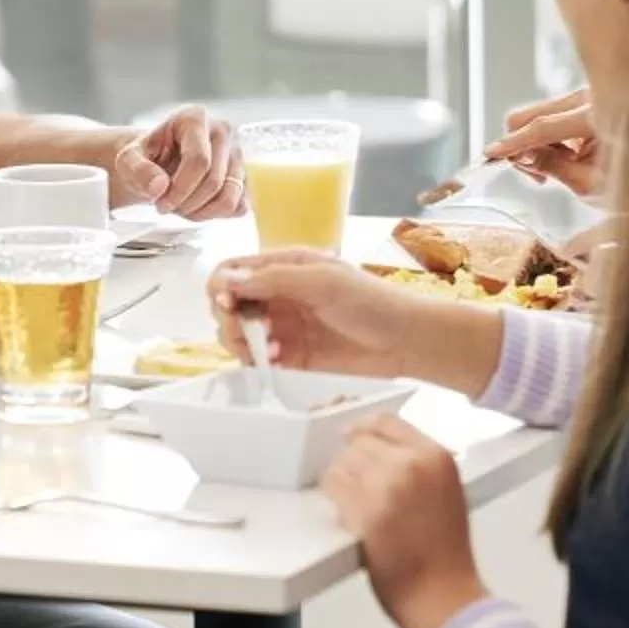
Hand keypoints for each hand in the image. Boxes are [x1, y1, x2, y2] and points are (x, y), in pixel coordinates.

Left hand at [112, 106, 245, 220]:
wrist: (157, 162)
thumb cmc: (146, 157)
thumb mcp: (129, 160)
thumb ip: (137, 170)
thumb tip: (159, 187)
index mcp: (195, 118)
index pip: (199, 160)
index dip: (179, 189)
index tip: (161, 202)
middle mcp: (223, 131)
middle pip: (214, 181)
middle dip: (186, 203)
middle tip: (165, 205)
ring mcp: (238, 154)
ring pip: (230, 197)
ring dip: (201, 212)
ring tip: (180, 207)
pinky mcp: (245, 177)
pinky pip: (239, 206)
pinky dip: (216, 215)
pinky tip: (196, 208)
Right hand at [207, 250, 502, 394]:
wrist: (406, 341)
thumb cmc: (373, 302)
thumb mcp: (323, 281)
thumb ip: (275, 280)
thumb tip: (229, 281)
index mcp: (284, 266)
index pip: (232, 271)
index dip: (222, 287)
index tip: (230, 305)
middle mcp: (278, 295)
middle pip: (227, 304)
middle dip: (229, 318)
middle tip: (250, 331)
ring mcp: (283, 326)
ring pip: (237, 334)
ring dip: (243, 342)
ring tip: (270, 348)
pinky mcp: (292, 357)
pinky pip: (257, 359)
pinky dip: (258, 361)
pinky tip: (278, 359)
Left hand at [321, 417, 487, 627]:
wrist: (443, 596)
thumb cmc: (447, 557)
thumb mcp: (449, 494)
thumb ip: (422, 468)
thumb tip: (386, 455)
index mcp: (437, 457)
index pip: (387, 422)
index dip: (365, 429)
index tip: (353, 437)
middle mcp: (412, 464)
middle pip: (360, 441)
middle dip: (353, 460)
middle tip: (353, 482)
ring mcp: (386, 484)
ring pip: (343, 462)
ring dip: (341, 479)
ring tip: (352, 501)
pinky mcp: (363, 509)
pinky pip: (332, 485)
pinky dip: (332, 496)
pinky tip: (343, 511)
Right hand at [486, 87, 603, 197]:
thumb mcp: (591, 183)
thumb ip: (552, 167)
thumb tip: (519, 156)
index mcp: (598, 117)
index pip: (544, 127)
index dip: (514, 142)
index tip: (491, 153)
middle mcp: (590, 97)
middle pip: (530, 113)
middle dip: (522, 145)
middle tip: (538, 176)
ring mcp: (587, 95)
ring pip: (537, 114)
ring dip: (536, 143)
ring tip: (560, 168)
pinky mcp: (584, 98)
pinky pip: (550, 114)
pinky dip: (549, 137)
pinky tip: (568, 155)